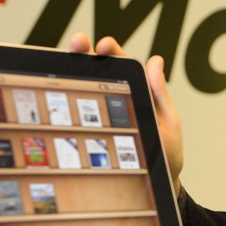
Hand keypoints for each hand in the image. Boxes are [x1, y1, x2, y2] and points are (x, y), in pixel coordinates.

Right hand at [70, 33, 183, 193]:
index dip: (111, 51)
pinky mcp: (92, 132)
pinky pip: (77, 115)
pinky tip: (57, 91)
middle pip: (97, 69)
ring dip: (73, 69)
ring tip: (66, 57)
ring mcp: (102, 114)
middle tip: (77, 43)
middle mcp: (116, 98)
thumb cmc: (166, 152)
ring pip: (84, 87)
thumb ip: (159, 94)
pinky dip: (66, 100)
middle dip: (84, 51)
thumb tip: (155, 60)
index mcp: (137, 90)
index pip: (122, 64)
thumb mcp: (168, 122)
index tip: (103, 46)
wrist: (158, 182)